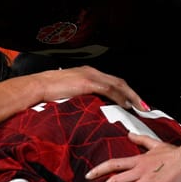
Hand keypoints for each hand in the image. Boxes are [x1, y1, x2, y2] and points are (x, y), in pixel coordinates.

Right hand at [34, 66, 148, 111]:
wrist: (36, 86)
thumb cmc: (46, 92)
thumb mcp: (66, 92)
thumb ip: (79, 97)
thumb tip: (86, 109)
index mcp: (87, 73)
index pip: (111, 82)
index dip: (124, 92)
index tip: (132, 102)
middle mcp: (92, 72)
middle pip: (119, 82)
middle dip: (133, 94)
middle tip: (144, 106)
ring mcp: (90, 76)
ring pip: (118, 85)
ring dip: (131, 96)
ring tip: (140, 107)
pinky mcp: (87, 83)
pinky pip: (109, 89)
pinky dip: (119, 97)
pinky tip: (126, 104)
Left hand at [85, 135, 180, 181]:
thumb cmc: (176, 152)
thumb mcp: (155, 144)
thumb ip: (141, 140)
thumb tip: (129, 134)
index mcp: (138, 160)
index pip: (112, 164)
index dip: (98, 170)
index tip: (87, 176)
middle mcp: (139, 171)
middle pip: (114, 181)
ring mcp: (147, 180)